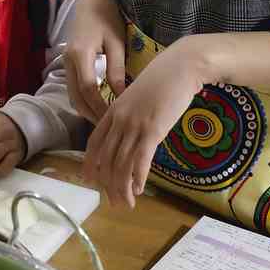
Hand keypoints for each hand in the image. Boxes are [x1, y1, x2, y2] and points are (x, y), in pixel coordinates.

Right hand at [64, 0, 127, 123]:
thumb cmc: (108, 17)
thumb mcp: (117, 43)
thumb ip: (117, 70)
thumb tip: (121, 97)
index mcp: (80, 54)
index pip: (89, 90)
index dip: (102, 107)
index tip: (116, 118)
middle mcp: (68, 60)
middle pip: (77, 97)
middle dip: (92, 114)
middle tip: (112, 128)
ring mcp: (65, 61)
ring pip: (72, 95)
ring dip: (87, 110)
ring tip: (106, 121)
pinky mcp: (67, 62)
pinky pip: (73, 88)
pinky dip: (83, 100)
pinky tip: (98, 106)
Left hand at [83, 38, 209, 207]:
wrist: (180, 67)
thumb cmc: (162, 80)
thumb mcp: (138, 97)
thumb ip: (130, 114)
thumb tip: (131, 133)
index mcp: (113, 110)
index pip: (94, 142)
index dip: (90, 163)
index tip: (89, 179)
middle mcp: (119, 120)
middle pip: (106, 158)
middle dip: (108, 184)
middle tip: (113, 202)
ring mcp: (134, 124)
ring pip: (122, 163)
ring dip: (122, 187)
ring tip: (126, 203)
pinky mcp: (153, 130)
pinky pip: (140, 160)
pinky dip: (138, 178)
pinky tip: (139, 190)